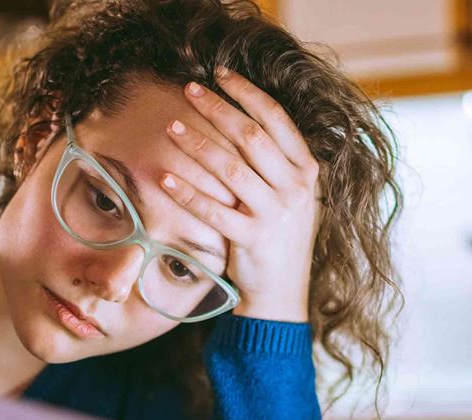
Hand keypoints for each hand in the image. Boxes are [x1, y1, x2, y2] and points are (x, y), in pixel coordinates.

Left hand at [161, 67, 320, 322]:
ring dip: (197, 144)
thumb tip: (241, 118)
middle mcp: (295, 189)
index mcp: (307, 171)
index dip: (247, 93)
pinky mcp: (252, 240)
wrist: (282, 293)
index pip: (276, 119)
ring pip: (231, 168)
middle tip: (189, 90)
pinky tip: (164, 177)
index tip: (220, 75)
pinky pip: (213, 210)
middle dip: (218, 108)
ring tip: (172, 127)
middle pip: (251, 136)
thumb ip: (277, 162)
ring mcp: (275, 215)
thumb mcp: (292, 196)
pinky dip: (187, 192)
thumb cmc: (279, 238)